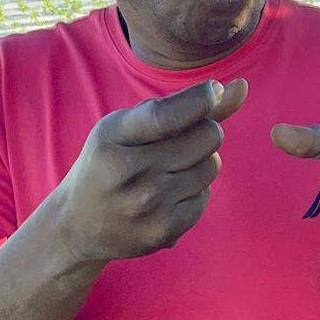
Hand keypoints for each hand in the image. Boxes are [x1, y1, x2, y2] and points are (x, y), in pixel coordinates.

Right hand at [50, 78, 248, 262]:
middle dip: (204, 130)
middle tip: (182, 140)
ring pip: (211, 166)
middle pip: (206, 136)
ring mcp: (146, 206)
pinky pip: (205, 197)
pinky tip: (168, 194)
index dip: (201, 99)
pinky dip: (195, 191)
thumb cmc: (111, 162)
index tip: (212, 91)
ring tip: (171, 168)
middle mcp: (128, 173)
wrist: (77, 225)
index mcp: (113, 138)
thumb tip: (242, 87)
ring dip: (201, 161)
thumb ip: (186, 106)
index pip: (167, 116)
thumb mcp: (129, 126)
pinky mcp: (162, 232)